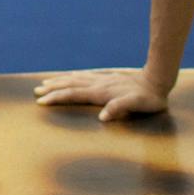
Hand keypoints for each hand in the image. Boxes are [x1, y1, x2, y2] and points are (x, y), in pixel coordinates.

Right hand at [34, 68, 170, 121]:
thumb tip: (102, 117)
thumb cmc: (148, 98)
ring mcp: (102, 80)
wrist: (157, 80)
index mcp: (101, 93)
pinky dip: (73, 77)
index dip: (57, 98)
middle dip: (53, 88)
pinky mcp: (108, 78)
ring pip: (75, 79)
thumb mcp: (137, 105)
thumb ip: (120, 109)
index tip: (41, 101)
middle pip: (70, 85)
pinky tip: (70, 76)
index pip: (73, 94)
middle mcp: (98, 85)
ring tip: (46, 82)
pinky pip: (84, 76)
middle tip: (36, 91)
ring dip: (60, 81)